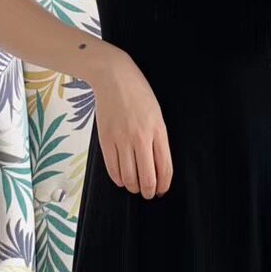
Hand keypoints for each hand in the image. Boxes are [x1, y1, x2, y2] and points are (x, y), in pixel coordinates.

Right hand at [91, 47, 172, 198]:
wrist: (114, 77)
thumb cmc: (138, 94)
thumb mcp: (156, 114)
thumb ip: (158, 138)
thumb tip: (156, 165)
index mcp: (158, 131)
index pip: (165, 167)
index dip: (164, 184)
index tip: (162, 190)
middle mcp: (141, 137)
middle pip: (147, 176)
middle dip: (149, 191)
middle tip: (148, 194)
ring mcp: (122, 139)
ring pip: (129, 176)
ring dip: (133, 187)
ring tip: (134, 187)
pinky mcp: (106, 139)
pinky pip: (112, 167)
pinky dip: (118, 179)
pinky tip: (121, 179)